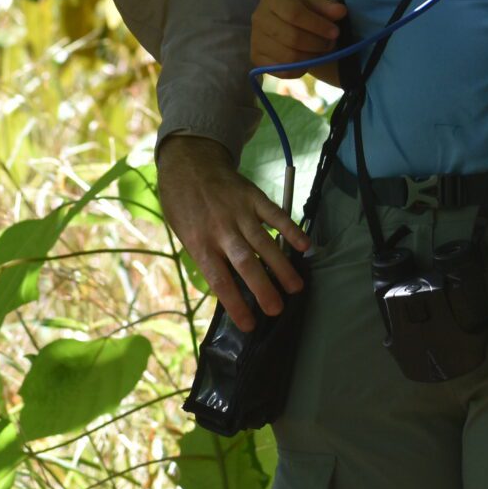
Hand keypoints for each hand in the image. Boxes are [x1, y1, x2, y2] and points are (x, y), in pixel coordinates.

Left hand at [155, 134, 310, 333]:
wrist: (188, 163)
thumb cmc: (183, 204)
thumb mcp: (184, 233)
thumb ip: (206, 255)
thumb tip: (230, 282)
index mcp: (200, 243)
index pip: (220, 280)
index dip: (236, 303)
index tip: (250, 324)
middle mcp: (221, 229)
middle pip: (246, 264)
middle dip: (263, 289)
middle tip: (277, 310)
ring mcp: (239, 212)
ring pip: (264, 243)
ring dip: (282, 267)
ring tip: (296, 287)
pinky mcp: (253, 197)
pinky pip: (275, 215)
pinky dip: (291, 230)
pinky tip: (304, 246)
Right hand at [253, 0, 347, 83]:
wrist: (284, 24)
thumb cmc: (303, 10)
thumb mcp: (315, 3)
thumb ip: (328, 6)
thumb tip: (340, 12)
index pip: (294, 14)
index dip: (318, 25)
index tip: (335, 32)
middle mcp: (259, 17)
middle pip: (292, 38)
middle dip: (318, 43)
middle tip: (331, 43)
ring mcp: (255, 40)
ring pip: (289, 57)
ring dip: (312, 57)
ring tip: (321, 51)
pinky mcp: (257, 59)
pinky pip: (284, 71)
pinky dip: (301, 69)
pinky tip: (308, 59)